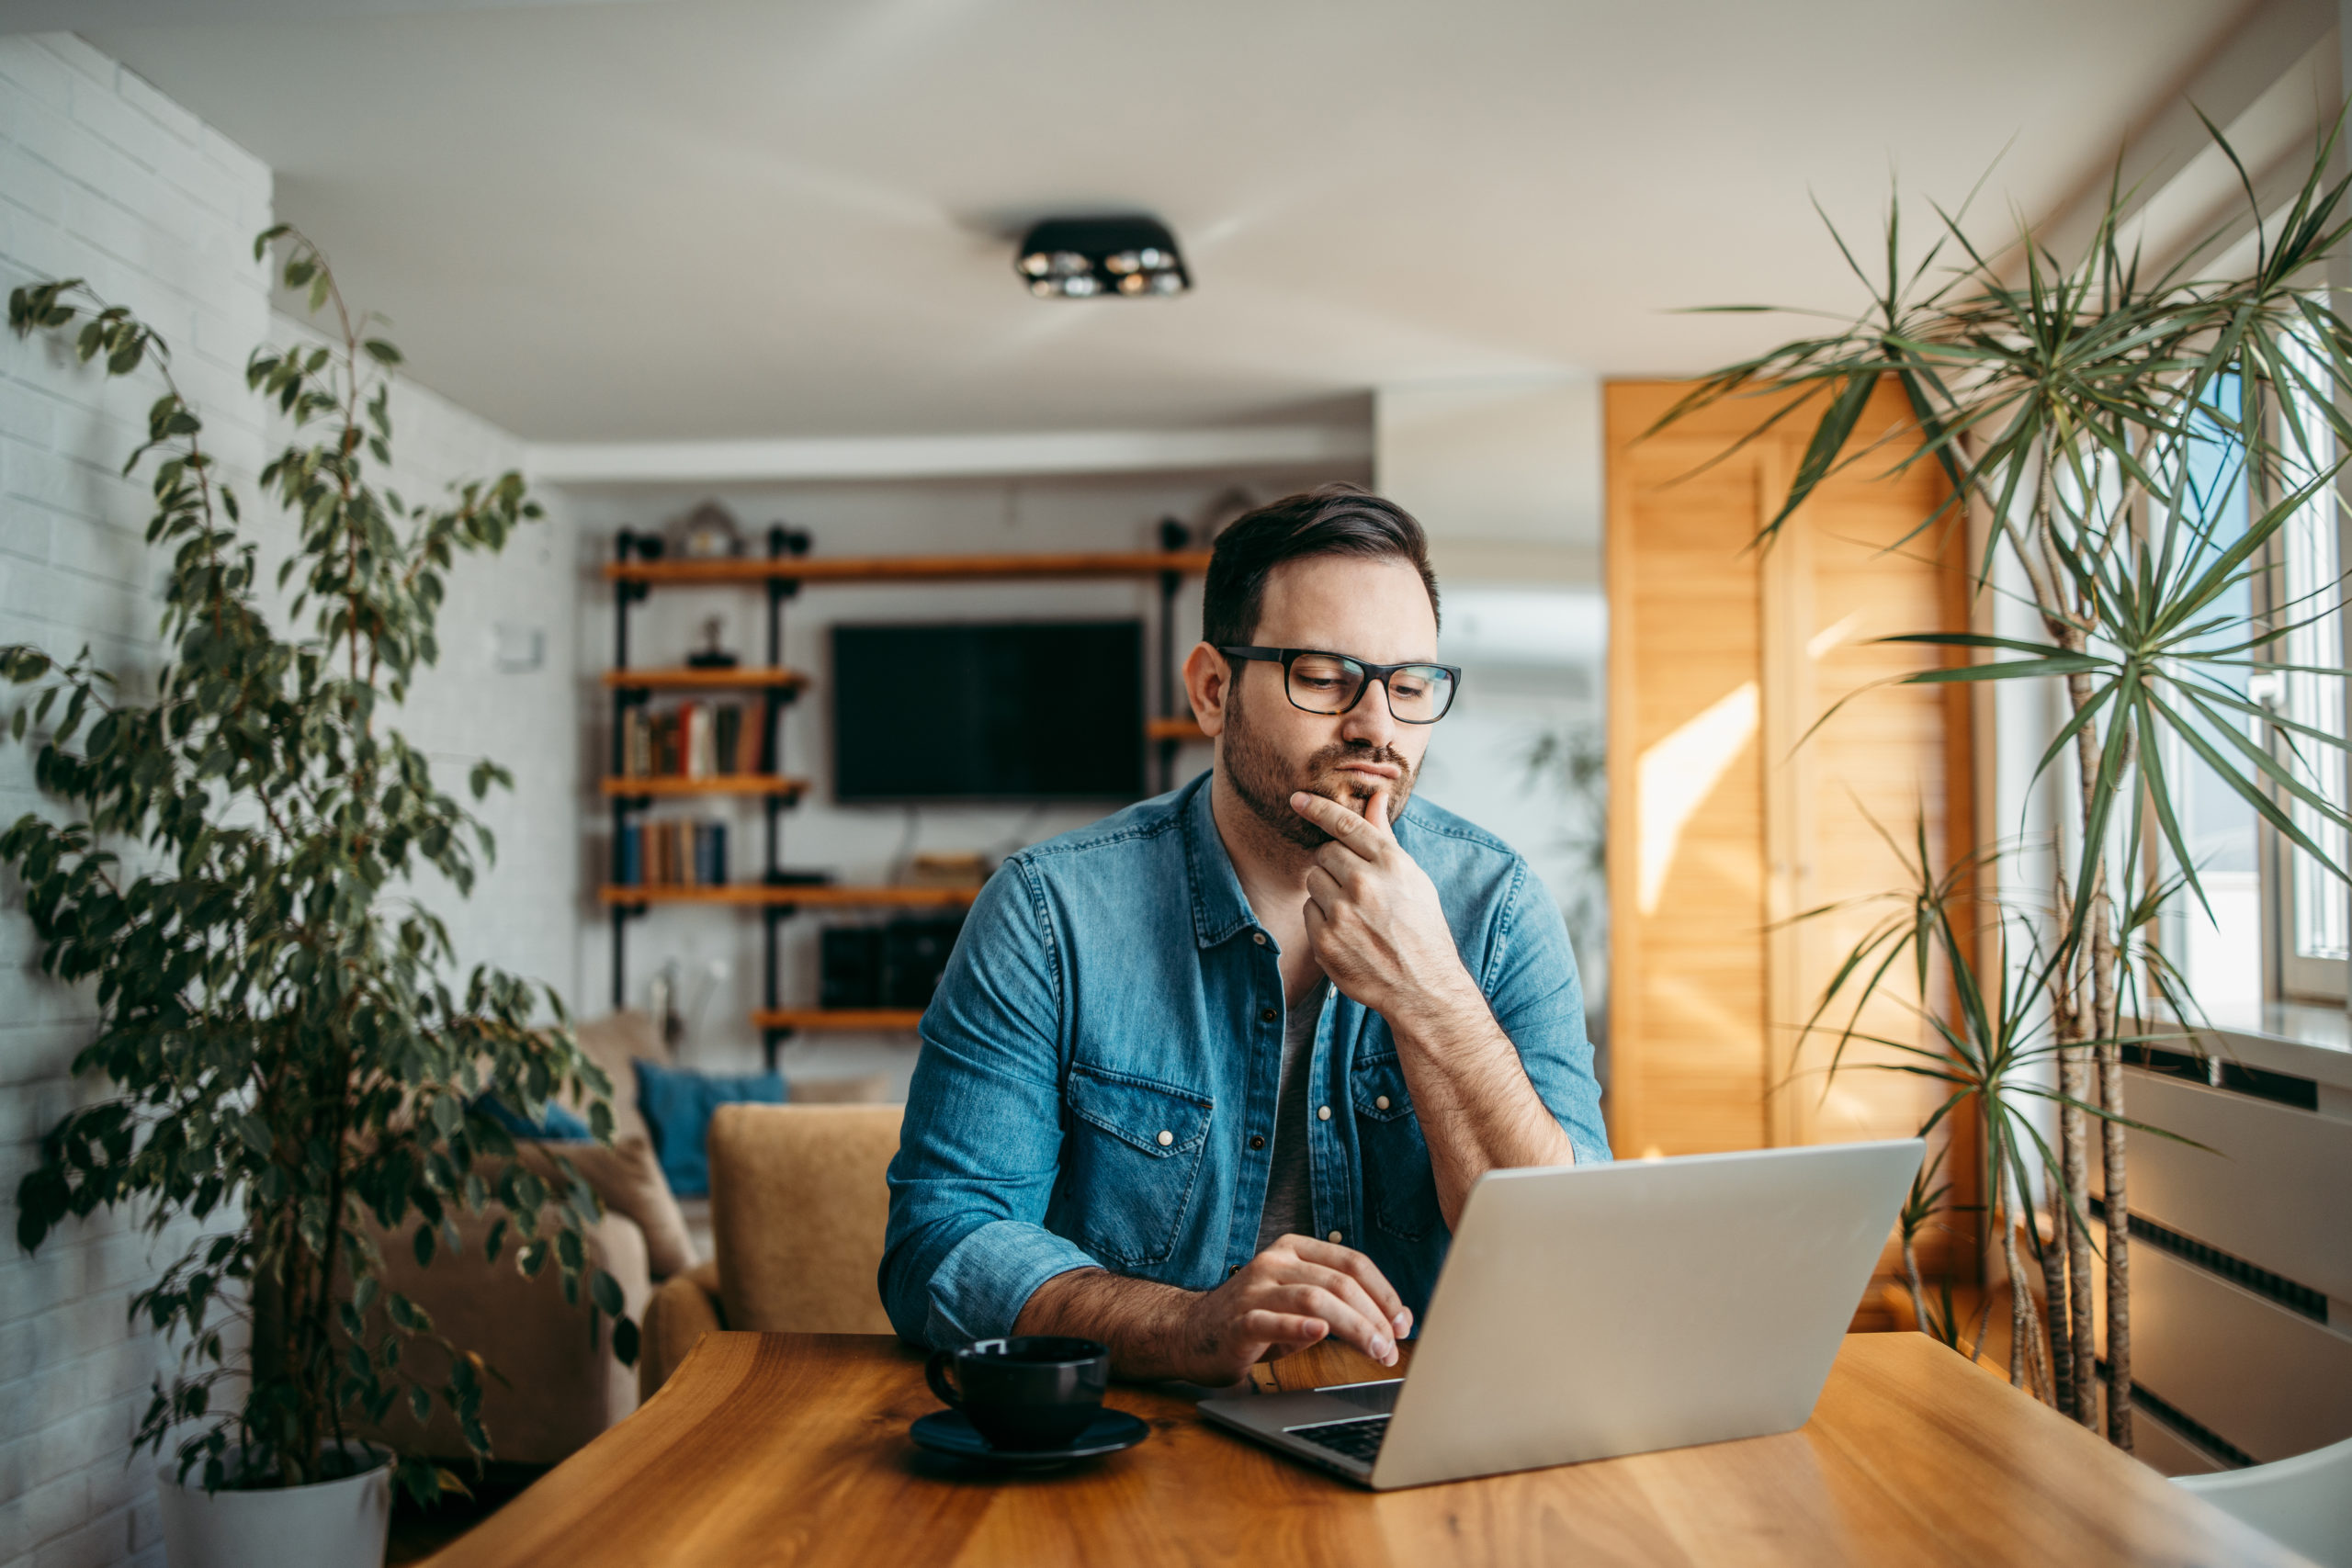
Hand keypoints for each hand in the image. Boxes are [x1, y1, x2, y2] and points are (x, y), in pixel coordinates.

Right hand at [1173, 1234, 1412, 1383]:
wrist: (1191, 1334)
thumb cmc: (1255, 1319)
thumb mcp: (1301, 1304)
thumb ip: (1342, 1306)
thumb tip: (1396, 1322)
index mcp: (1295, 1249)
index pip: (1352, 1262)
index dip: (1384, 1293)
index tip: (1402, 1323)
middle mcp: (1275, 1262)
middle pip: (1339, 1283)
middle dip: (1374, 1317)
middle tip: (1392, 1347)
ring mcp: (1254, 1289)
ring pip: (1315, 1299)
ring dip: (1353, 1327)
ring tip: (1374, 1350)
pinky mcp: (1238, 1320)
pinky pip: (1271, 1320)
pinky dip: (1298, 1328)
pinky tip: (1320, 1335)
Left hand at [1290, 790, 1478, 1017]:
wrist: (1421, 985)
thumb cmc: (1420, 928)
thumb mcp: (1412, 878)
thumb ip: (1385, 838)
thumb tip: (1376, 796)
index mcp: (1391, 864)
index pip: (1345, 824)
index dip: (1318, 808)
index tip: (1298, 799)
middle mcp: (1365, 884)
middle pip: (1325, 853)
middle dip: (1335, 865)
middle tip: (1355, 886)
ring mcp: (1342, 913)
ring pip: (1313, 881)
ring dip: (1326, 891)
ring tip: (1354, 913)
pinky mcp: (1325, 940)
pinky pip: (1308, 911)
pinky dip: (1321, 919)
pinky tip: (1347, 933)